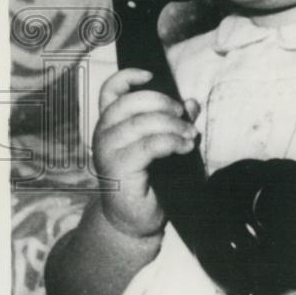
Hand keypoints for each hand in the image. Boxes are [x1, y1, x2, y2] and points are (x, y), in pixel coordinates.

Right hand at [93, 68, 199, 237]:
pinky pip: (148, 146)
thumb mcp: (163, 145)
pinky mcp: (118, 170)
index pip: (109, 91)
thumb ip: (173, 122)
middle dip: (161, 102)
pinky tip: (184, 147)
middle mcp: (103, 134)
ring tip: (189, 135)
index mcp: (111, 124)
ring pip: (140, 123)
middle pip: (128, 103)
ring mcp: (107, 152)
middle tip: (183, 114)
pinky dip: (171, 142)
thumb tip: (191, 103)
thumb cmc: (148, 180)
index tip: (151, 74)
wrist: (134, 220)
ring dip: (172, 125)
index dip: (128, 77)